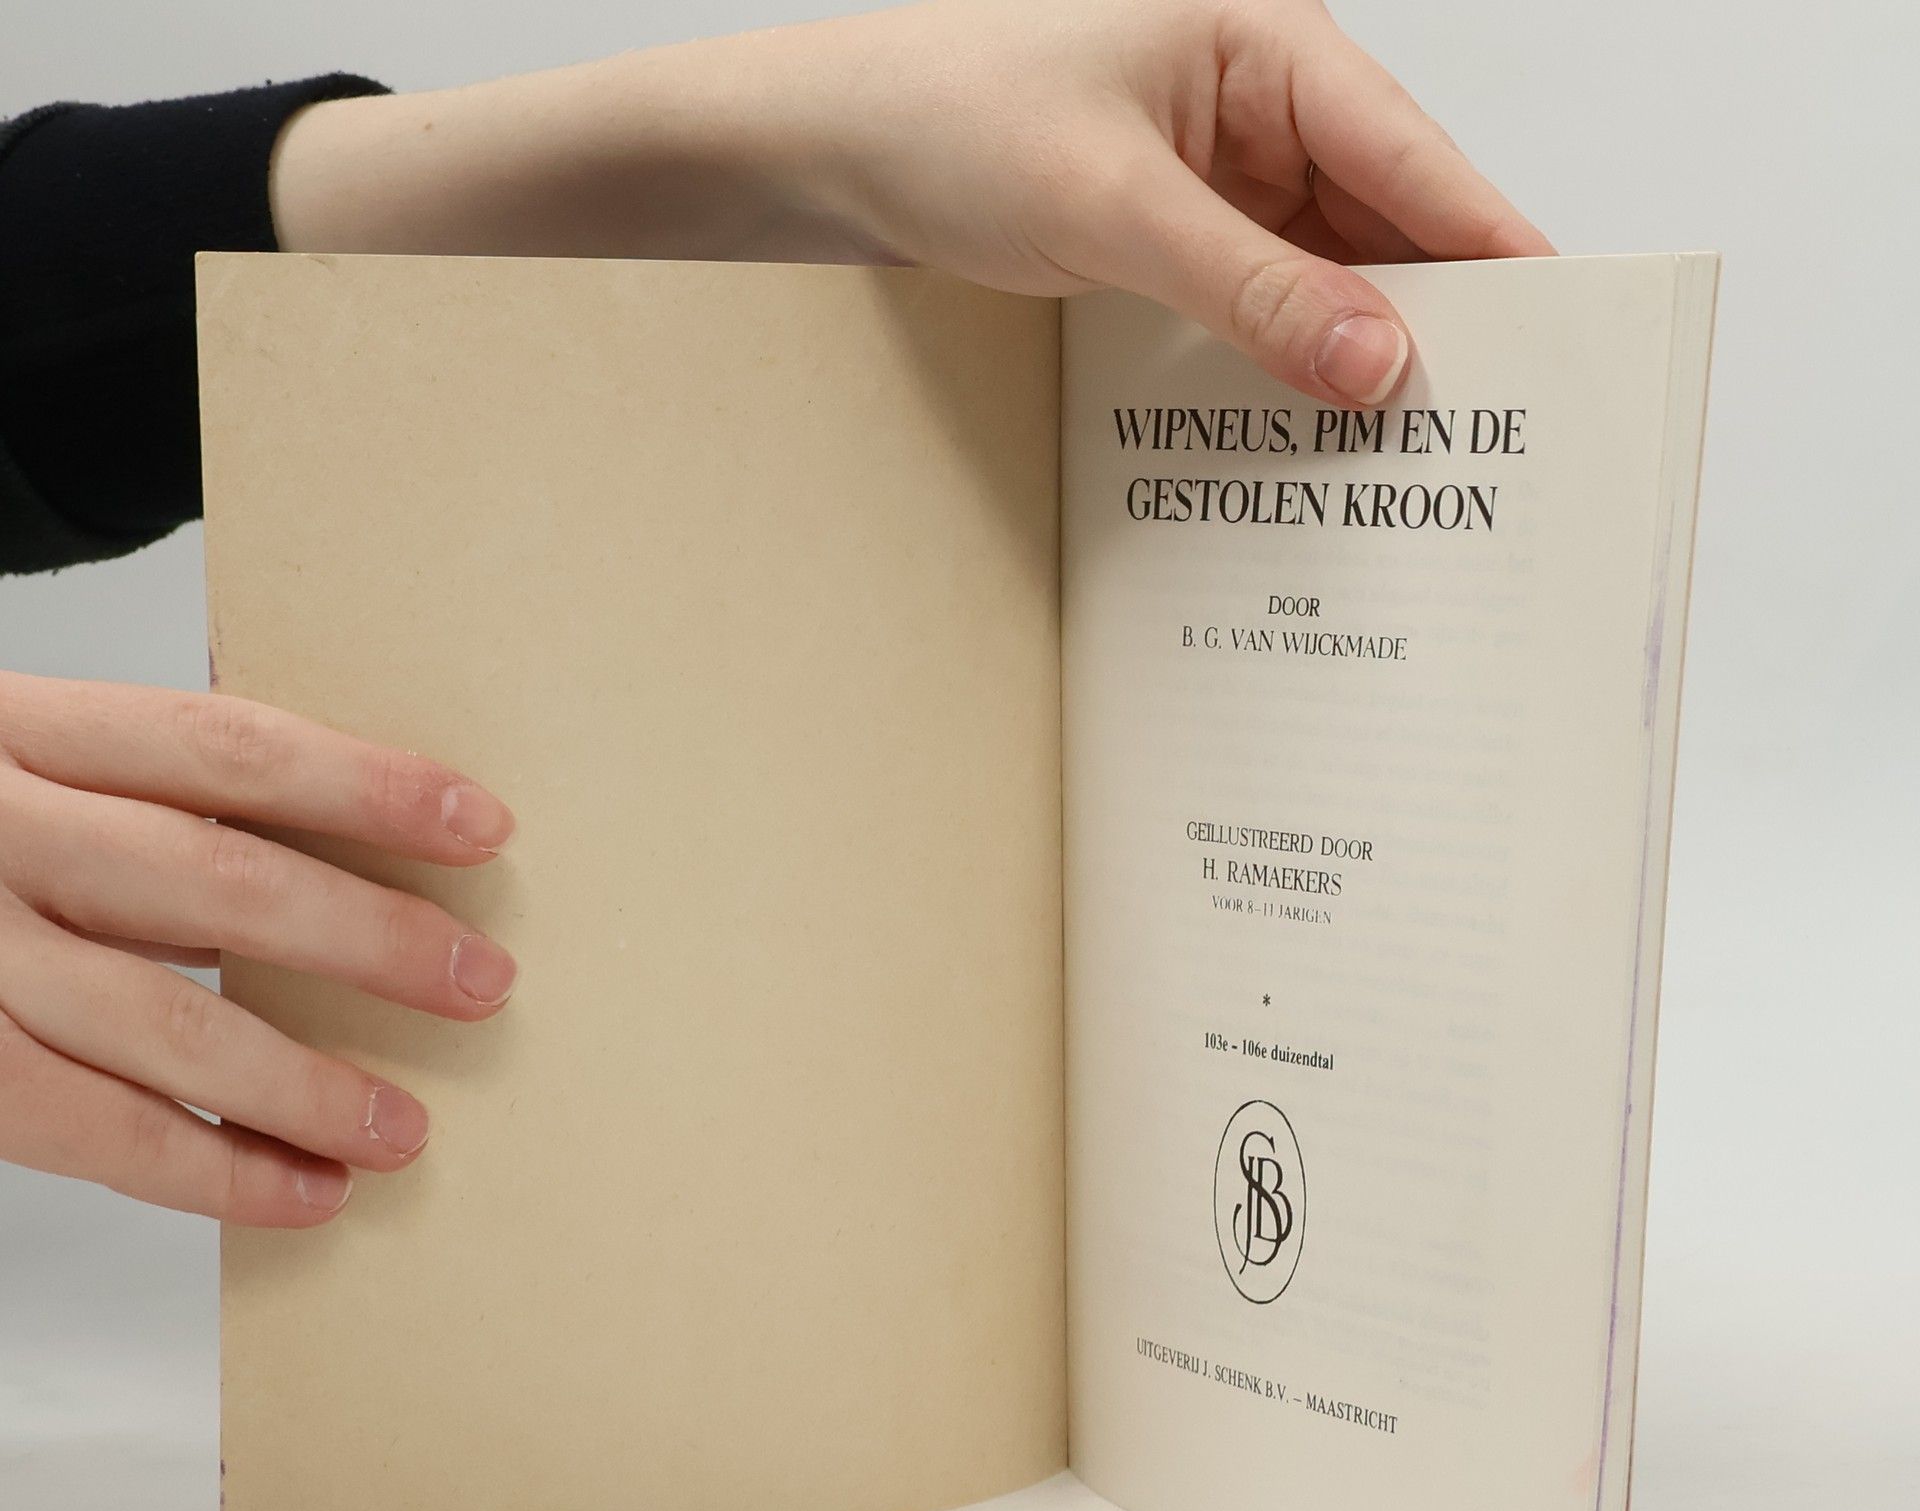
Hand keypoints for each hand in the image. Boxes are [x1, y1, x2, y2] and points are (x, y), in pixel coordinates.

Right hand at [0, 673, 516, 1225]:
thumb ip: (155, 791)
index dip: (365, 785)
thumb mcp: (34, 760)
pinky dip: (208, 1171)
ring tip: (405, 1131)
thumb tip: (359, 839)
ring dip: (299, 1085)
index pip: (225, 747)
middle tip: (482, 985)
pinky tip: (305, 1193)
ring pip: (154, 1024)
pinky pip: (84, 1129)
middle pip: (210, 882)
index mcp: (29, 729)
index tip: (483, 828)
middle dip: (363, 940)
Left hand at [270, 0, 1550, 406]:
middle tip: (1498, 444)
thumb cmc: (945, 119)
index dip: (1500, 258)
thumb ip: (1252, 287)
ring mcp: (1224, 180)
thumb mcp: (1110, 205)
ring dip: (1358, 365)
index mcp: (1273, 50)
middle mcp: (1265, 111)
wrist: (824, 149)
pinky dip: (1287, 371)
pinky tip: (1309, 443)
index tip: (1569, 350)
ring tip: (1415, 469)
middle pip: (1392, 230)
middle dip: (1438, 330)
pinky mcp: (1178, 239)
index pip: (1420, 164)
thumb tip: (1379, 362)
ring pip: (1331, 280)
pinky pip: (1262, 309)